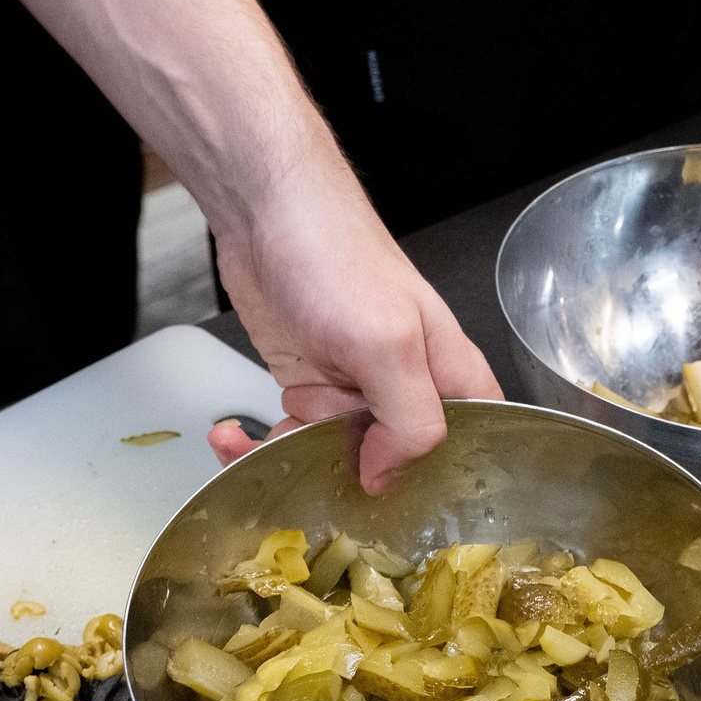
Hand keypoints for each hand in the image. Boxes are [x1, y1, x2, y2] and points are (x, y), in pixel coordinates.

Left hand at [9, 0, 500, 492]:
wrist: (263, 205)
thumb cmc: (337, 258)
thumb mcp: (387, 345)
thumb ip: (410, 419)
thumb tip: (387, 476)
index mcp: (451, 379)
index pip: (469, 453)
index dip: (434, 485)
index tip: (383, 495)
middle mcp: (407, 388)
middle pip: (395, 465)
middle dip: (346, 473)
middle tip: (314, 448)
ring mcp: (353, 387)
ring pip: (335, 457)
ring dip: (290, 457)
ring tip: (267, 423)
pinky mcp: (306, 382)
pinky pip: (289, 437)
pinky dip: (256, 444)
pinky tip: (231, 435)